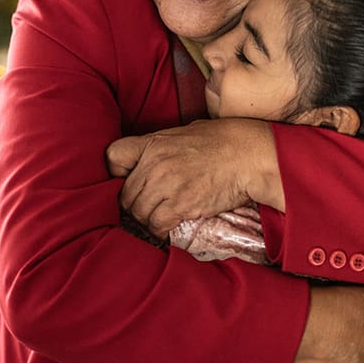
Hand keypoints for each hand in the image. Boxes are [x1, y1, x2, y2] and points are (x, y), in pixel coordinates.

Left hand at [110, 119, 278, 237]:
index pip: (113, 156)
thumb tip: (150, 160)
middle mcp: (155, 164)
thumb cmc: (222, 140)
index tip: (126, 181)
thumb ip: (162, 147)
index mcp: (153, 143)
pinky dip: (160, 230)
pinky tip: (168, 227)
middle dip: (134, 204)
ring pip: (139, 213)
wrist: (250, 155)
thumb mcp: (184, 132)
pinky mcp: (182, 205)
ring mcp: (167, 185)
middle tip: (147, 208)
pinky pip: (157, 225)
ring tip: (158, 218)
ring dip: (147, 219)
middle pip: (125, 194)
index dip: (116, 173)